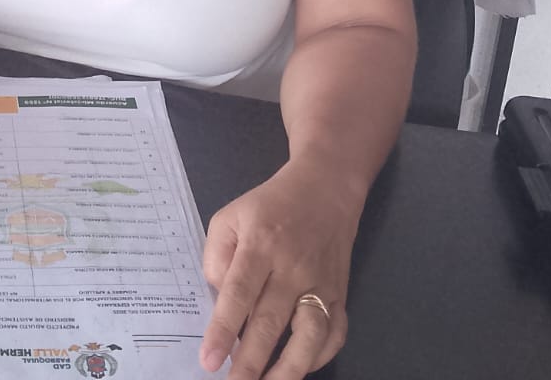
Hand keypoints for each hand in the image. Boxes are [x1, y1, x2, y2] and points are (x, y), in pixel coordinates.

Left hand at [200, 157, 359, 378]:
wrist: (325, 188)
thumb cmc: (269, 205)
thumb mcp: (230, 216)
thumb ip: (216, 256)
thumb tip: (218, 299)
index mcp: (261, 244)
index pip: (239, 292)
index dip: (223, 329)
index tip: (209, 361)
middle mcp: (293, 266)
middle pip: (271, 321)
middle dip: (251, 361)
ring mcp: (321, 282)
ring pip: (310, 334)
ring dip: (289, 368)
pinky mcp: (341, 293)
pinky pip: (335, 333)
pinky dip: (320, 357)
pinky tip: (300, 368)